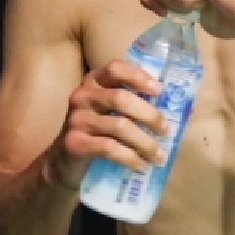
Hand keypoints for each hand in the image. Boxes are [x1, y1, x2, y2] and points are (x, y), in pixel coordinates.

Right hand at [49, 60, 169, 187]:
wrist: (64, 162)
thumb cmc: (97, 131)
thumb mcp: (109, 110)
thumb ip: (131, 100)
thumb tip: (170, 103)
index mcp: (93, 81)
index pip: (116, 68)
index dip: (138, 76)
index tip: (159, 91)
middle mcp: (82, 95)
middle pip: (121, 98)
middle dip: (149, 115)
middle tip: (166, 130)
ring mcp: (76, 119)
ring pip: (119, 126)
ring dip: (145, 143)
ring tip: (160, 156)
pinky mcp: (75, 143)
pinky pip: (109, 148)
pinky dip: (131, 158)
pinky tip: (142, 166)